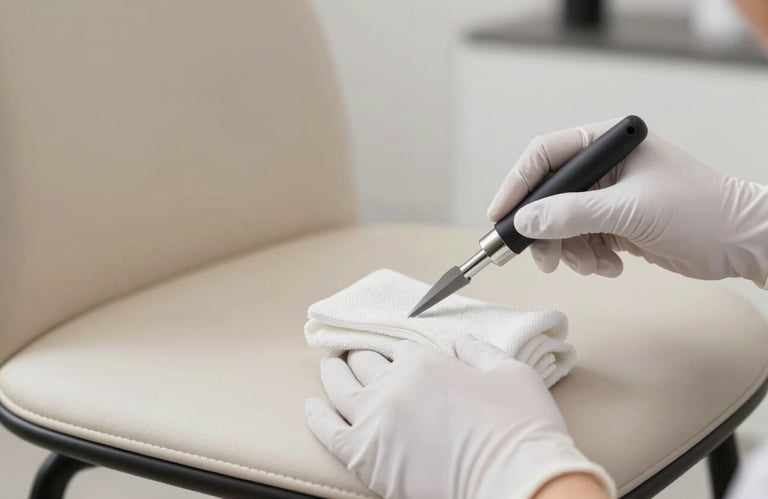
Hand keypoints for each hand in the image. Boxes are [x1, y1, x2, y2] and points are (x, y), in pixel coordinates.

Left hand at [305, 337, 613, 498]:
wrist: (516, 482)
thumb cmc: (520, 429)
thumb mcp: (510, 371)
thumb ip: (477, 350)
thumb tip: (458, 342)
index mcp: (424, 362)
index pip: (399, 349)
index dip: (400, 354)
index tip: (397, 357)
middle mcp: (393, 385)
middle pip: (364, 363)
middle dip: (361, 357)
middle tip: (356, 356)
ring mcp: (375, 421)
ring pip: (339, 389)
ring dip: (333, 374)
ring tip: (330, 368)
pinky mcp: (367, 457)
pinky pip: (328, 432)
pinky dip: (316, 417)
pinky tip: (311, 407)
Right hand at [487, 118, 767, 285]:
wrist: (741, 242)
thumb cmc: (697, 210)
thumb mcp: (628, 210)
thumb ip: (571, 214)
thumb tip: (524, 221)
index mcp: (608, 143)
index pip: (546, 155)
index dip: (518, 185)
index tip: (500, 216)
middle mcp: (605, 166)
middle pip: (549, 195)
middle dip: (546, 231)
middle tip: (545, 259)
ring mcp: (610, 195)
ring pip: (563, 223)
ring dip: (571, 250)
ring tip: (592, 264)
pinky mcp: (617, 222)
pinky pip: (583, 240)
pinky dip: (590, 257)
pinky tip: (612, 265)